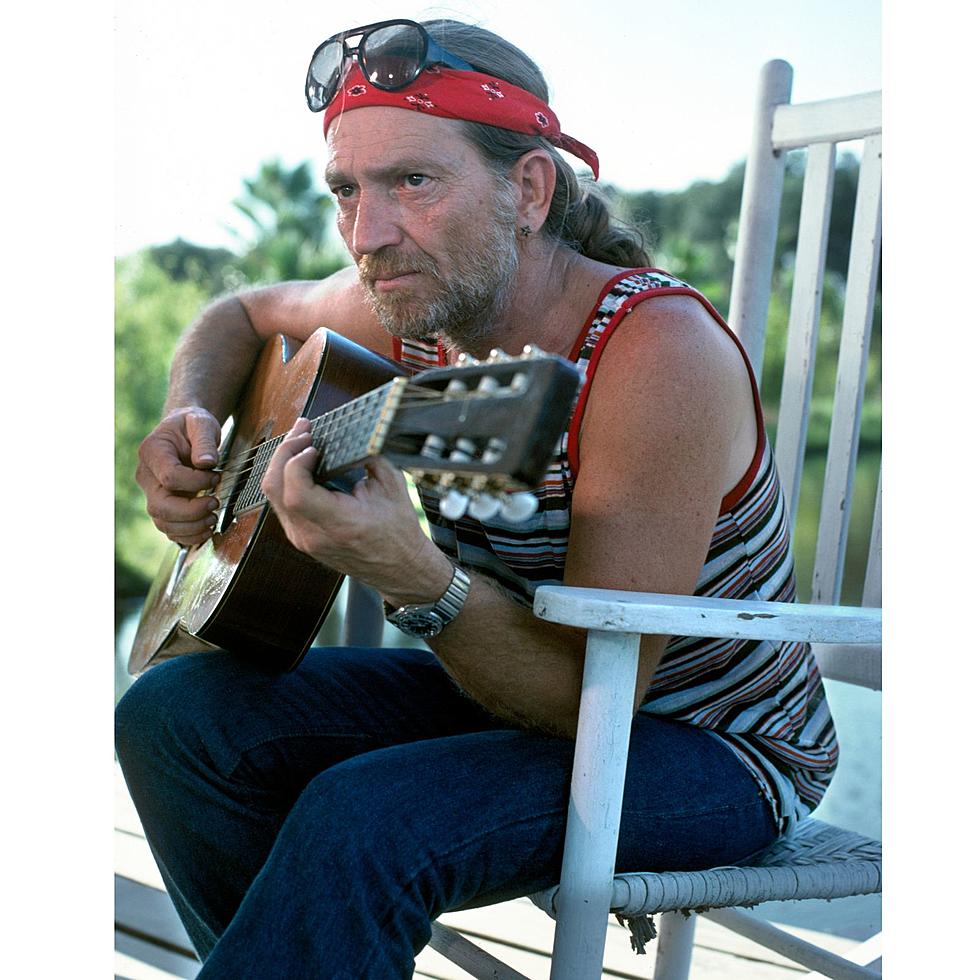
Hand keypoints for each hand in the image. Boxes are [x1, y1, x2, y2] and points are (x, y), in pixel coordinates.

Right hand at [136, 407, 221, 546]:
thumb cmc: (193, 425)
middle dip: (191, 512)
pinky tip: (206, 530)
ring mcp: (152, 492)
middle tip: (215, 503)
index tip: (215, 475)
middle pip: (160, 506)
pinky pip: (169, 529)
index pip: (170, 477)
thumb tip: (206, 463)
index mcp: (153, 451)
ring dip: (191, 527)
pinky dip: (188, 535)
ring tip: (213, 518)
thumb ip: (204, 440)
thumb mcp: (202, 423)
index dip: (196, 483)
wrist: (185, 431)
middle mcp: (146, 475)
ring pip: (162, 522)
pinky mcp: (162, 505)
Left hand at [260, 418, 451, 603]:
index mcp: (337, 524)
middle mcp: (312, 535)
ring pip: (273, 495)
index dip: (296, 461)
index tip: (313, 444)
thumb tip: (351, 435)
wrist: (399, 568)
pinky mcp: (301, 537)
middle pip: (274, 489)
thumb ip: (369, 458)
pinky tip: (301, 463)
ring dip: (283, 463)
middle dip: (284, 452)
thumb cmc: (398, 533)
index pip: (295, 491)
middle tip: (303, 430)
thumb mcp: (392, 487)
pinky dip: (287, 479)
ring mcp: (302, 539)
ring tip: (301, 441)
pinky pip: (282, 503)